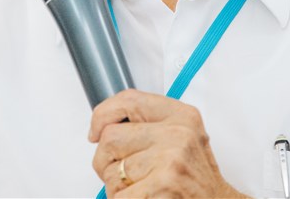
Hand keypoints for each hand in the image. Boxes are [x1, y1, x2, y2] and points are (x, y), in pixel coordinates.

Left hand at [89, 90, 246, 198]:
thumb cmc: (194, 178)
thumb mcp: (181, 138)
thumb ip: (148, 124)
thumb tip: (100, 126)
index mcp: (181, 115)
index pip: (128, 99)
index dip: (102, 114)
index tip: (95, 132)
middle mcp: (178, 133)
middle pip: (110, 137)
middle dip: (106, 160)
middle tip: (124, 174)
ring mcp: (171, 160)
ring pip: (111, 171)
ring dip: (117, 187)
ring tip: (140, 189)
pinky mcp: (163, 185)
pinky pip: (118, 195)